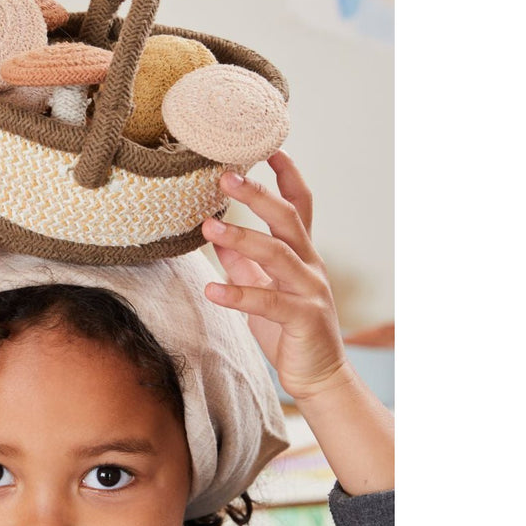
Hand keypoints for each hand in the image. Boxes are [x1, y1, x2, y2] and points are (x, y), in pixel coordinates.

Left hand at [201, 152, 348, 402]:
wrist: (317, 376)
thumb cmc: (287, 330)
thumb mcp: (260, 288)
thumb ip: (241, 261)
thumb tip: (215, 232)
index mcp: (301, 255)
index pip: (299, 206)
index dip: (287, 177)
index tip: (271, 149)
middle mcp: (310, 266)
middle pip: (288, 219)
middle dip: (258, 195)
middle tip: (225, 176)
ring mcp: (310, 291)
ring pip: (278, 254)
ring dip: (242, 237)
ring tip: (208, 226)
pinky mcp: (304, 319)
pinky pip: (268, 302)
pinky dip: (238, 294)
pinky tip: (211, 290)